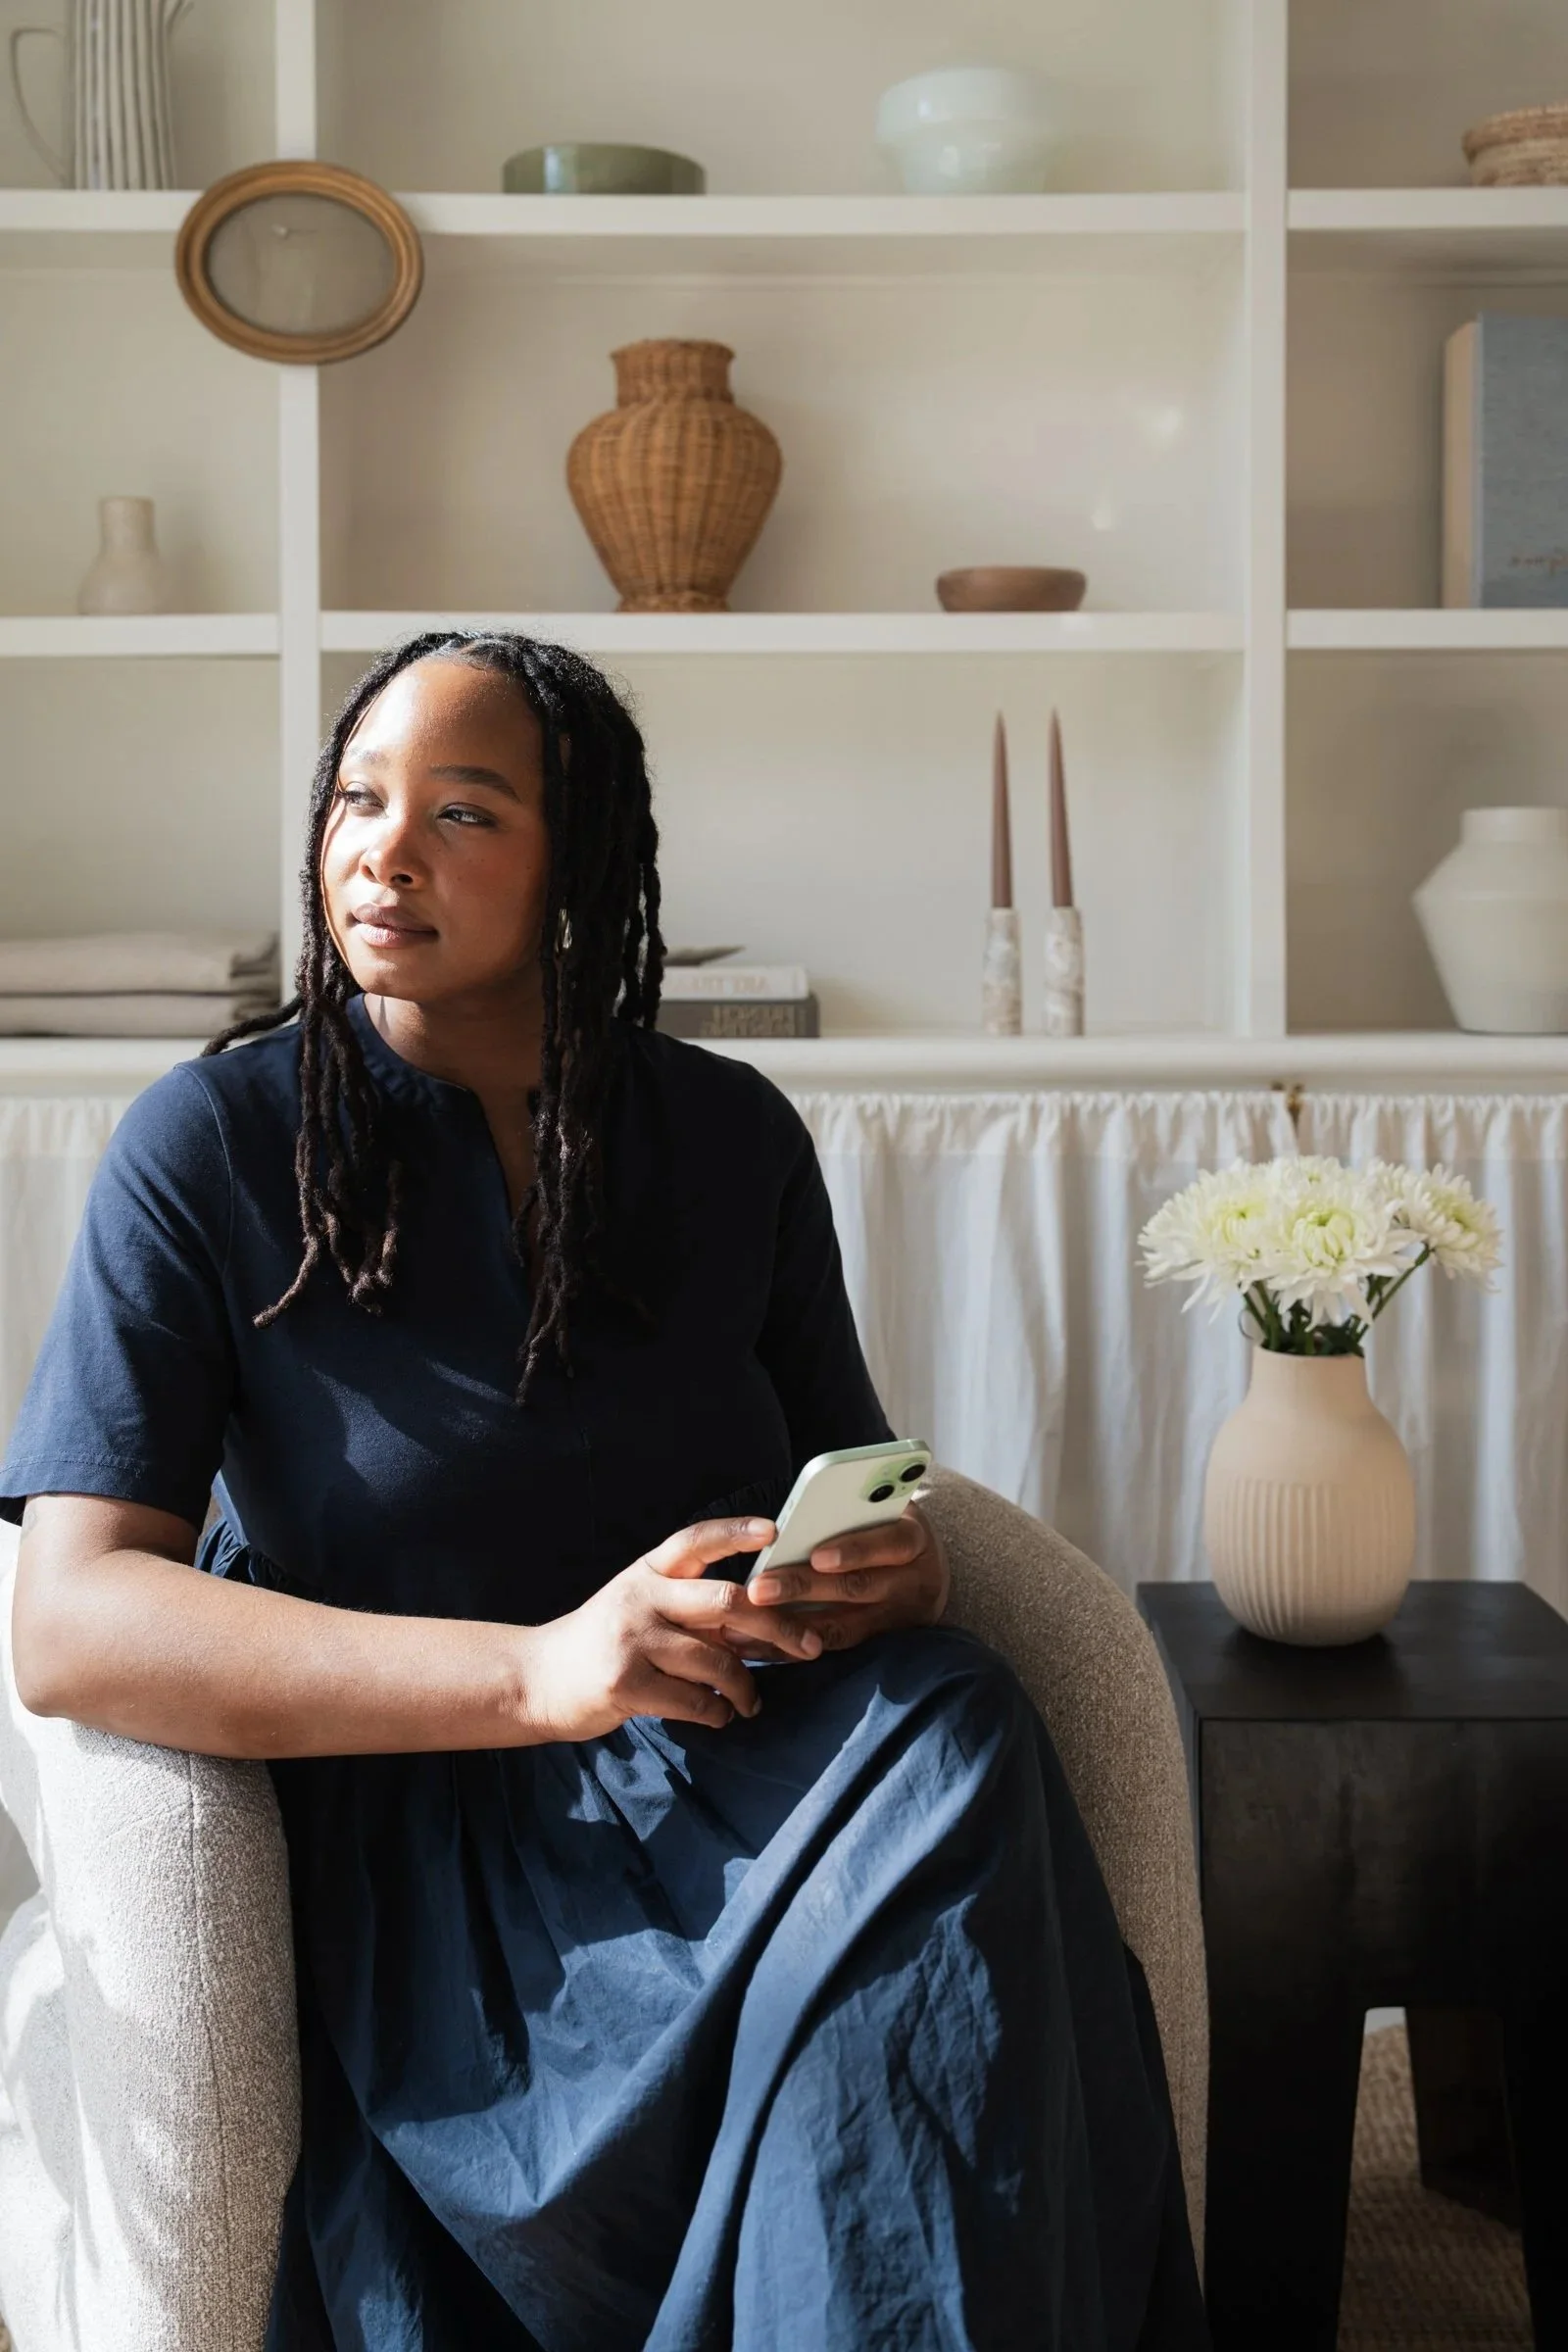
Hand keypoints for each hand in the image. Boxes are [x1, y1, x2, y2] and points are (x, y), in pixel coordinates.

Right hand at [517, 1517, 822, 1741]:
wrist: (537, 1679)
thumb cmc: (603, 1643)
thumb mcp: (639, 1606)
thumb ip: (689, 1607)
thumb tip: (761, 1621)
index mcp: (648, 1571)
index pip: (696, 1540)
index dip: (736, 1532)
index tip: (776, 1531)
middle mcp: (641, 1597)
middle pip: (726, 1602)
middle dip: (777, 1626)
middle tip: (810, 1646)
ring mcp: (632, 1640)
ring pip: (716, 1659)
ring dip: (746, 1686)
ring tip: (751, 1701)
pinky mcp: (626, 1683)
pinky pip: (693, 1700)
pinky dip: (717, 1711)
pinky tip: (720, 1715)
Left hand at [741, 1502, 948, 1655]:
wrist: (929, 1572)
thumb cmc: (889, 1526)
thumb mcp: (887, 1510)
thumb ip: (856, 1511)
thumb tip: (797, 1519)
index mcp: (914, 1539)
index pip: (892, 1542)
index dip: (855, 1550)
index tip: (817, 1556)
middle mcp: (912, 1582)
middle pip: (857, 1587)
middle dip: (804, 1588)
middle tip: (759, 1589)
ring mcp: (897, 1618)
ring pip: (843, 1626)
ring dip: (792, 1626)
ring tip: (749, 1622)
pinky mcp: (879, 1642)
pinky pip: (835, 1647)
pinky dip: (796, 1646)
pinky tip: (761, 1644)